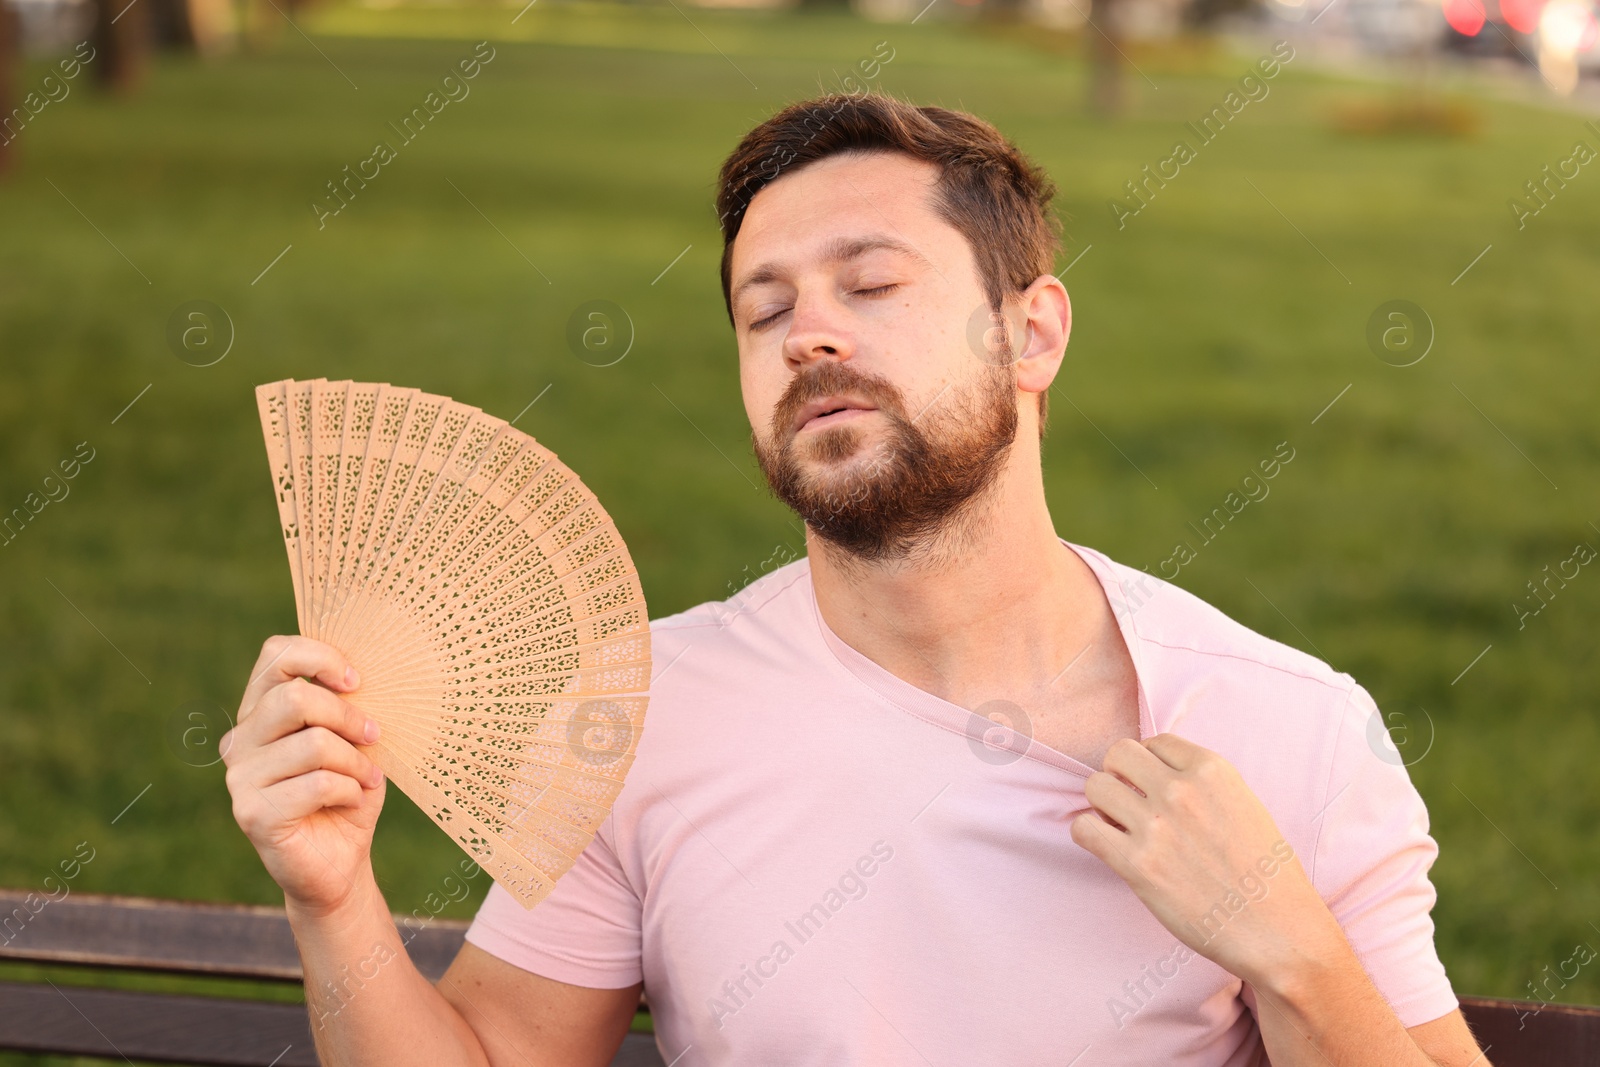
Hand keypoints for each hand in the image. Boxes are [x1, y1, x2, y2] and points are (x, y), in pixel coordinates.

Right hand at [222, 635, 385, 917]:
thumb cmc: (349, 792)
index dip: (320, 656)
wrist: (340, 862)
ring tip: (366, 779)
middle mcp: (240, 740)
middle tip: (373, 736)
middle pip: (296, 697)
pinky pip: (318, 784)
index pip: (275, 655)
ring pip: (314, 744)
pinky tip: (351, 803)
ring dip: (356, 762)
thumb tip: (361, 675)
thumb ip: (345, 705)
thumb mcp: (353, 741)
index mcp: (261, 711)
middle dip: (348, 716)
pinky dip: (350, 791)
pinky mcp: (252, 813)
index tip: (357, 681)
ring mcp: (240, 778)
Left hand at [1070, 734, 1343, 986]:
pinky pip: (1084, 829)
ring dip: (1102, 805)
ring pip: (1095, 786)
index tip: (1154, 787)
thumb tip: (1161, 776)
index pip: (1156, 741)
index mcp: (1212, 770)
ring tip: (1119, 826)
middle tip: (1130, 803)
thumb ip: (1203, 785)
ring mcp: (1157, 826)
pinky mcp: (1137, 864)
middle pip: (1118, 754)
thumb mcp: (1245, 805)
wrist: (1278, 932)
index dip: (1150, 764)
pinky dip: (1090, 836)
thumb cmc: (1267, 875)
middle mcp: (1181, 790)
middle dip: (1120, 775)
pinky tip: (1110, 848)